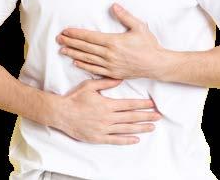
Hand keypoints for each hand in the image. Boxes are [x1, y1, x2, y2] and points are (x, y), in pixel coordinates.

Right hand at [46, 77, 162, 144]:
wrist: (61, 113)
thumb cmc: (75, 98)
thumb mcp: (90, 85)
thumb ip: (106, 82)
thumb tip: (120, 78)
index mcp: (107, 104)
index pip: (129, 105)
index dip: (142, 105)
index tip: (152, 104)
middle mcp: (108, 118)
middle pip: (131, 117)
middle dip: (146, 116)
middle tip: (159, 116)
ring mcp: (103, 129)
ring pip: (126, 129)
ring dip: (140, 128)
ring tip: (152, 127)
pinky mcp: (98, 138)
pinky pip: (115, 140)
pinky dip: (127, 140)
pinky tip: (136, 139)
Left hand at [56, 3, 164, 79]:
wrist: (156, 64)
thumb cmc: (148, 44)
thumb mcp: (139, 26)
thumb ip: (125, 16)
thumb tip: (114, 6)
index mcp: (113, 42)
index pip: (90, 37)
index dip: (76, 34)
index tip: (66, 31)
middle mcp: (109, 54)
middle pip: (85, 48)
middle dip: (71, 43)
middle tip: (59, 39)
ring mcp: (110, 65)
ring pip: (88, 59)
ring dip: (74, 54)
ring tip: (62, 50)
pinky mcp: (113, 73)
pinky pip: (95, 70)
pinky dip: (84, 66)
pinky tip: (76, 62)